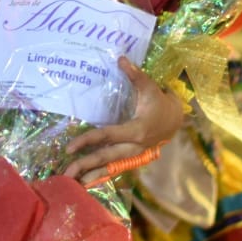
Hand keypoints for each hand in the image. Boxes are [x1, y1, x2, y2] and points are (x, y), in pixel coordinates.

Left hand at [62, 57, 182, 183]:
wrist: (176, 120)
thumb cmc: (159, 102)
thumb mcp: (149, 87)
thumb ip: (134, 75)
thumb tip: (121, 58)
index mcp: (136, 131)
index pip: (107, 137)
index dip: (87, 141)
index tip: (69, 147)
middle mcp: (134, 147)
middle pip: (106, 158)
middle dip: (85, 166)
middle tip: (65, 173)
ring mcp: (133, 155)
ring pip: (110, 167)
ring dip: (91, 175)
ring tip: (71, 183)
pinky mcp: (132, 158)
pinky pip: (114, 168)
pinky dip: (100, 175)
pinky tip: (85, 182)